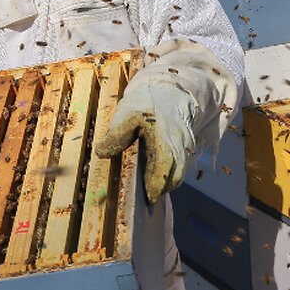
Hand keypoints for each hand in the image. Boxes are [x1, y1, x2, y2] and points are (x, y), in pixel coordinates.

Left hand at [94, 80, 196, 204]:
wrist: (170, 91)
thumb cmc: (146, 103)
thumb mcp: (127, 114)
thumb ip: (117, 135)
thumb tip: (102, 153)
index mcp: (164, 139)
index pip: (164, 168)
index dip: (156, 185)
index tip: (148, 197)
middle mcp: (179, 146)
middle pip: (175, 175)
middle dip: (162, 188)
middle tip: (147, 197)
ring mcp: (186, 147)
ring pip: (179, 172)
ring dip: (166, 182)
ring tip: (151, 187)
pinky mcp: (187, 148)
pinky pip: (181, 166)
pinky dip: (170, 174)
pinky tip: (157, 175)